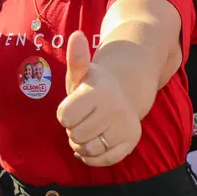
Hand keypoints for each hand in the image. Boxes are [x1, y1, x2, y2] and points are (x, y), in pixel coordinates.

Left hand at [57, 31, 141, 166]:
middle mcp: (115, 109)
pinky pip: (104, 160)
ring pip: (88, 149)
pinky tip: (94, 142)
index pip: (64, 117)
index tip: (74, 105)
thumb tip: (76, 35)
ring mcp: (125, 127)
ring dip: (81, 144)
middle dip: (73, 128)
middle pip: (75, 135)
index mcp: (98, 92)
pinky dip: (93, 157)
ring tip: (89, 128)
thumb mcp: (81, 72)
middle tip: (83, 117)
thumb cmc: (93, 84)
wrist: (123, 92)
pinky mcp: (131, 141)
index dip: (65, 113)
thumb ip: (76, 57)